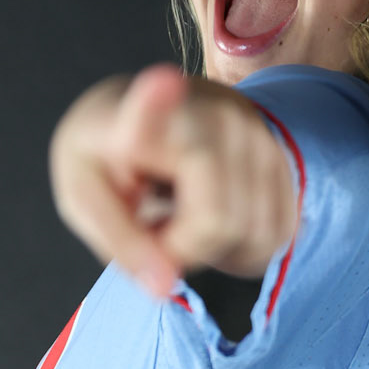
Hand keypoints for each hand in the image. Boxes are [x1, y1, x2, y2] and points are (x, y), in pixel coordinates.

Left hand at [49, 65, 297, 298]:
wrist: (149, 118)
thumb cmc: (107, 159)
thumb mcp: (85, 201)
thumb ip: (121, 243)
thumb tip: (164, 287)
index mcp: (139, 117)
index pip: (152, 108)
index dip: (157, 102)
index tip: (163, 81)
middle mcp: (212, 115)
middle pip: (219, 221)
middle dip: (185, 250)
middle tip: (154, 229)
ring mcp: (257, 134)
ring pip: (255, 233)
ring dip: (217, 249)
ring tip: (182, 217)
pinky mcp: (284, 156)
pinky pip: (279, 231)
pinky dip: (246, 246)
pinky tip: (215, 218)